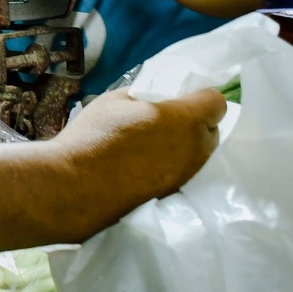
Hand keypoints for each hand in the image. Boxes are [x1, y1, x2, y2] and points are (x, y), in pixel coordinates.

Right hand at [46, 87, 225, 238]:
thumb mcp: (116, 99)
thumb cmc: (95, 136)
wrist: (76, 186)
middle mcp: (195, 149)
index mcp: (185, 119)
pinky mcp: (172, 195)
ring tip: (154, 144)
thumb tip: (151, 99)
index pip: (217, 102)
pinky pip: (183, 174)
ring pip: (199, 155)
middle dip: (196, 123)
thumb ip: (144, 96)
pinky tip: (147, 166)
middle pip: (211, 131)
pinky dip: (172, 167)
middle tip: (167, 121)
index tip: (182, 98)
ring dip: (185, 146)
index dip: (201, 98)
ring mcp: (185, 176)